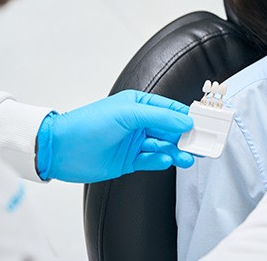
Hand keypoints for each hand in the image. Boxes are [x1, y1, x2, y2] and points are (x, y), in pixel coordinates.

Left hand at [36, 90, 194, 182]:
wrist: (61, 149)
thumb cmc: (88, 123)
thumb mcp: (126, 114)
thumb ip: (159, 117)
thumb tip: (184, 121)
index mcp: (139, 105)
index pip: (170, 110)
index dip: (188, 116)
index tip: (205, 124)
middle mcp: (138, 123)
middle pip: (170, 130)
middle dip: (186, 137)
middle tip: (202, 144)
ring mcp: (134, 142)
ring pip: (163, 146)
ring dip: (176, 151)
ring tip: (188, 158)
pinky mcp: (129, 160)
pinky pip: (151, 160)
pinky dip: (160, 161)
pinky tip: (165, 160)